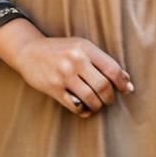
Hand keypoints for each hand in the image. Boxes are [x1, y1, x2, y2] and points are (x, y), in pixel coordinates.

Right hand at [0, 18, 132, 117]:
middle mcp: (75, 60)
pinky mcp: (54, 88)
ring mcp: (63, 75)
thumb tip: (126, 80)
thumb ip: (101, 60)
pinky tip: (85, 107)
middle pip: (103, 85)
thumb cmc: (60, 50)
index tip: (126, 89)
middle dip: (110, 96)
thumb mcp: (80, 46)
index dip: (122, 82)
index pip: (112, 68)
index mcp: (84, 47)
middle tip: (109, 99)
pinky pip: (76, 106)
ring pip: (91, 98)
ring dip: (98, 105)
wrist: (29, 52)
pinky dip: (84, 110)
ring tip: (97, 104)